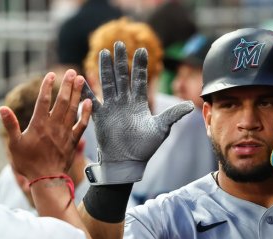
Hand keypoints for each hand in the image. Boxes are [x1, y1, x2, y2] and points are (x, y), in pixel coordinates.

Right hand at [0, 69, 90, 180]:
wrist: (47, 179)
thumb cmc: (28, 163)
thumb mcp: (14, 144)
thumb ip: (10, 125)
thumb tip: (2, 108)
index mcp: (39, 125)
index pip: (44, 101)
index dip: (47, 86)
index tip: (51, 75)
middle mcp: (54, 126)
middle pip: (62, 101)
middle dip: (67, 85)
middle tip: (72, 72)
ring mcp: (65, 133)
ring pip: (73, 109)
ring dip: (77, 94)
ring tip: (81, 80)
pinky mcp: (73, 141)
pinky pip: (82, 124)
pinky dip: (86, 113)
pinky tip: (90, 102)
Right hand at [83, 41, 193, 184]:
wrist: (127, 162)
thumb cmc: (144, 148)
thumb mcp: (161, 128)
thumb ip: (173, 114)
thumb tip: (191, 105)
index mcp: (138, 104)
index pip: (140, 80)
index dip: (140, 66)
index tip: (141, 50)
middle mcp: (124, 103)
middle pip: (122, 77)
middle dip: (121, 61)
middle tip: (119, 43)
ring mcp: (111, 108)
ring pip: (108, 83)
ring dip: (105, 68)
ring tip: (104, 53)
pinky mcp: (100, 117)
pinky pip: (91, 101)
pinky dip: (86, 90)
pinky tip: (81, 77)